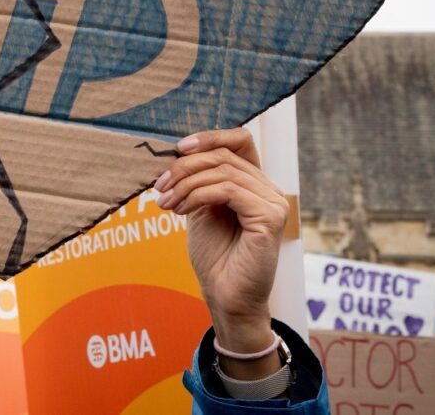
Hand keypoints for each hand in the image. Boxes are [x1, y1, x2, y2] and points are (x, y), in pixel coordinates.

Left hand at [154, 127, 290, 378]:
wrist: (224, 296)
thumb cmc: (215, 257)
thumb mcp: (201, 208)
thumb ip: (200, 181)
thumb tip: (180, 152)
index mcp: (254, 184)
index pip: (241, 140)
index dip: (211, 137)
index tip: (178, 148)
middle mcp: (268, 189)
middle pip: (223, 156)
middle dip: (184, 168)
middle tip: (160, 187)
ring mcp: (273, 202)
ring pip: (223, 172)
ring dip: (186, 184)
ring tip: (166, 203)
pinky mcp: (270, 217)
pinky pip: (228, 190)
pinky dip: (198, 195)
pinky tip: (182, 210)